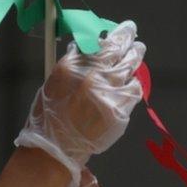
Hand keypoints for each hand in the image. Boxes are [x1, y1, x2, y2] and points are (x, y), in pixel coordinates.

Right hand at [15, 20, 145, 186]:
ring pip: (130, 65)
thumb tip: (84, 51)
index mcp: (69, 68)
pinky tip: (127, 87)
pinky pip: (133, 88)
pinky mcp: (119, 107)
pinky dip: (132, 86)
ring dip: (134, 58)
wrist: (55, 150)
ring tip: (137, 53)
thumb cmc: (49, 121)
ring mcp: (106, 91)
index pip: (96, 43)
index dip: (109, 37)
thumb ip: (71, 68)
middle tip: (132, 40)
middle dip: (126, 41)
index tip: (116, 36)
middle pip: (117, 48)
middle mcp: (90, 76)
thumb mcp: (52, 87)